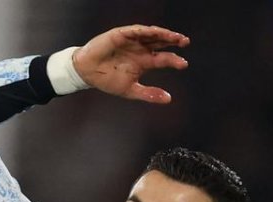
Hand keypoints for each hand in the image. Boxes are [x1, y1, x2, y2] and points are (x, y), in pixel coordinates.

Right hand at [72, 25, 189, 103]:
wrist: (87, 73)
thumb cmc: (106, 80)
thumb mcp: (130, 90)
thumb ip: (149, 94)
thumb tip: (168, 99)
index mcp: (144, 62)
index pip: (163, 59)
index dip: (174, 60)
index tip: (183, 64)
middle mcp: (140, 49)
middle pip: (161, 42)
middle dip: (173, 41)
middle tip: (184, 42)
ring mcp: (132, 40)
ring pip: (151, 34)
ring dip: (162, 33)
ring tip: (173, 35)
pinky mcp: (121, 34)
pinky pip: (135, 30)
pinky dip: (144, 30)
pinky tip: (153, 31)